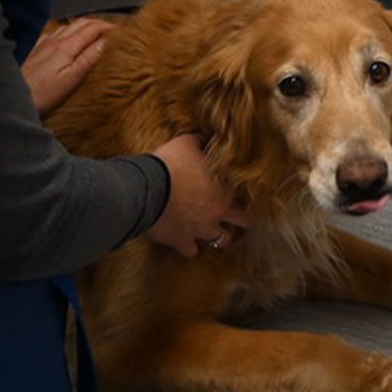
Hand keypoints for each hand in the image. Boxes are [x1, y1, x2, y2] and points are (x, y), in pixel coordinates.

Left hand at [21, 18, 112, 115]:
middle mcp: (55, 40)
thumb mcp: (72, 79)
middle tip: (114, 30)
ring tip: (96, 33)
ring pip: (69, 26)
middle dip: (100, 23)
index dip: (110, 27)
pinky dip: (69, 30)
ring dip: (85, 26)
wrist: (12, 98)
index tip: (124, 31)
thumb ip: (89, 58)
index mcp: (66, 46)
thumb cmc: (42, 94)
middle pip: (82, 23)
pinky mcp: (35, 51)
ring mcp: (44, 44)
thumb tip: (108, 41)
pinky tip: (68, 37)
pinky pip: (55, 32)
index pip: (94, 28)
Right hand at [147, 133, 250, 257]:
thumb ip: (200, 143)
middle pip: (242, 222)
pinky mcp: (181, 241)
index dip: (240, 195)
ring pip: (220, 241)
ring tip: (213, 233)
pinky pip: (190, 251)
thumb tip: (204, 139)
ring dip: (217, 236)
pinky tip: (186, 242)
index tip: (236, 194)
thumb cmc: (170, 163)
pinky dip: (189, 247)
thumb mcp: (187, 143)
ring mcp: (201, 230)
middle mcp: (218, 212)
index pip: (245, 194)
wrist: (147, 188)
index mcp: (225, 189)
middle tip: (235, 219)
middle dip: (238, 220)